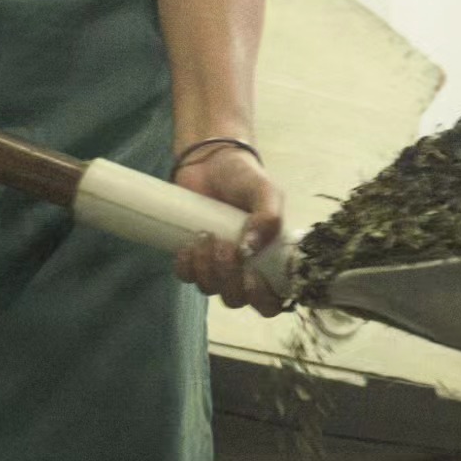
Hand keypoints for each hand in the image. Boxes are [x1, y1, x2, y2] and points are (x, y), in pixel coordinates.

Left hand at [171, 145, 285, 316]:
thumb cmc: (244, 177)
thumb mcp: (266, 191)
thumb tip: (250, 250)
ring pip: (211, 289)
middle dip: (228, 278)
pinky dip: (186, 266)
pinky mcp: (193, 257)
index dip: (263, 299)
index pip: (274, 299)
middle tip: (224, 246)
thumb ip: (269, 217)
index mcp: (270, 258)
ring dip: (206, 269)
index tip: (252, 276)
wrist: (210, 161)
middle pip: (237, 299)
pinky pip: (187, 277)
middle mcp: (245, 267)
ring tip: (205, 235)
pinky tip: (187, 245)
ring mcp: (217, 264)